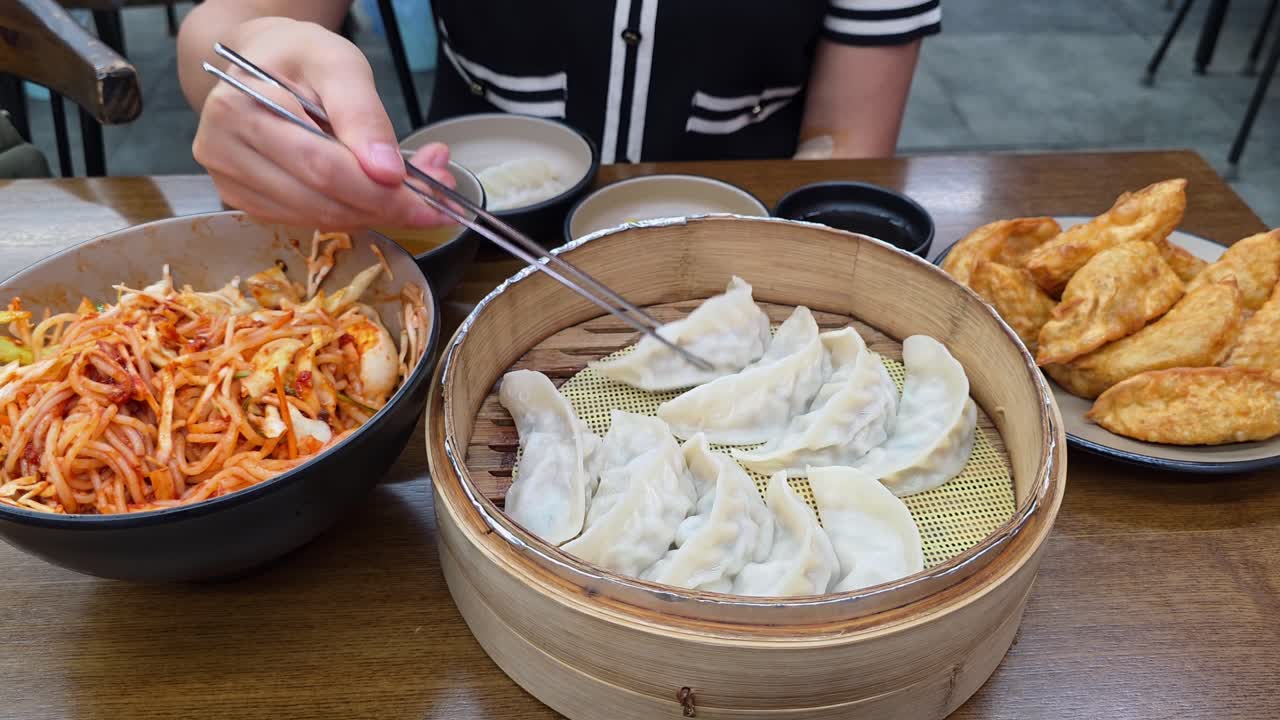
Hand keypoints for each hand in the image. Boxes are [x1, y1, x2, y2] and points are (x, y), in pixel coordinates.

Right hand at [192, 18, 455, 230]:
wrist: (263, 62)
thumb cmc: (300, 58)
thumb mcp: (340, 65)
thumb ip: (364, 115)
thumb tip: (387, 173)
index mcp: (242, 108)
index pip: (322, 167)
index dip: (381, 193)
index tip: (431, 203)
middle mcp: (223, 150)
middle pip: (321, 201)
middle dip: (386, 207)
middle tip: (433, 201)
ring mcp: (229, 181)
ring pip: (318, 218)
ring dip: (372, 214)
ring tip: (410, 191)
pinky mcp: (243, 201)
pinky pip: (307, 221)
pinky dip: (350, 215)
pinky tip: (372, 195)